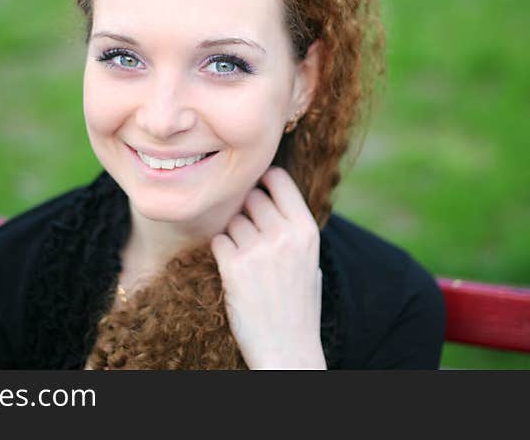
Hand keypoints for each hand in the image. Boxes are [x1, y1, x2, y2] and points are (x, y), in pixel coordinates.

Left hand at [210, 166, 325, 369]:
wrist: (287, 350)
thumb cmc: (299, 307)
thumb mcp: (311, 261)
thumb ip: (294, 228)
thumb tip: (273, 192)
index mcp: (307, 230)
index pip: (278, 178)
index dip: (263, 181)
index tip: (257, 191)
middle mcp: (285, 235)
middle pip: (250, 197)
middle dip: (246, 212)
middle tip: (251, 237)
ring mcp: (259, 250)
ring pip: (231, 220)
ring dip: (233, 235)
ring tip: (248, 262)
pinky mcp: (234, 267)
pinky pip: (218, 241)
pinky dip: (222, 253)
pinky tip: (234, 272)